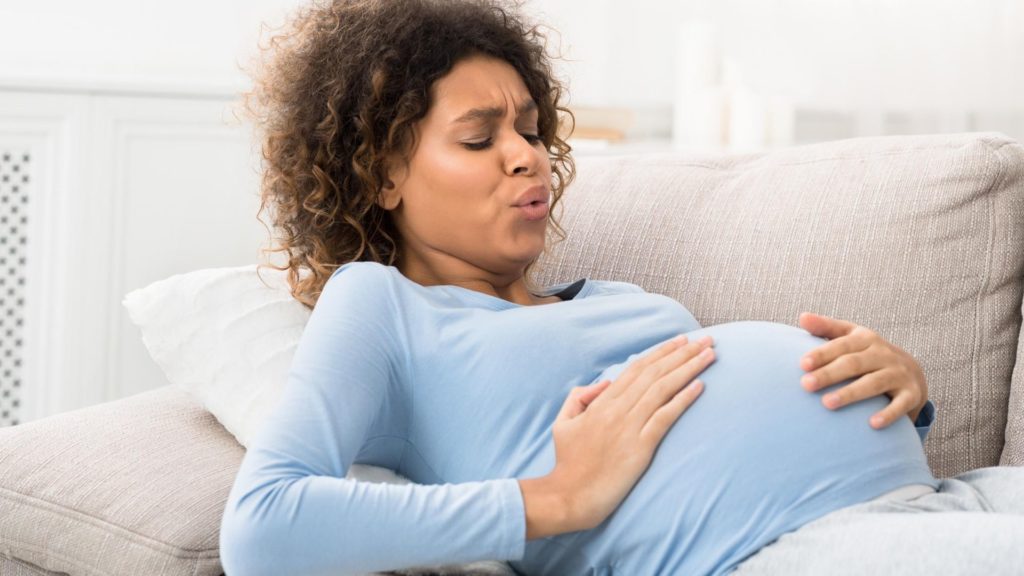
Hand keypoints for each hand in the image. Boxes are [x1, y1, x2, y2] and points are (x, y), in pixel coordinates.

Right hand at [544, 334, 713, 532]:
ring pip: (663, 389)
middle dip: (682, 353)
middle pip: (655, 373)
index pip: (637, 369)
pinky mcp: (640, 448)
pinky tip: (700, 386)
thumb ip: (580, 397)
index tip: (680, 341)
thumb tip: (605, 382)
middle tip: (705, 340)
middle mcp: (617, 409)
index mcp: (601, 402)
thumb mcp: (563, 422)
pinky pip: (665, 417)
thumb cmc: (568, 462)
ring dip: (689, 369)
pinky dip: (683, 399)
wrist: (571, 495)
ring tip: (709, 355)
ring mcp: (629, 427)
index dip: (661, 353)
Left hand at [797, 312, 927, 429]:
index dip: (822, 354)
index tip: (802, 364)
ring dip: (850, 393)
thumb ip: (826, 327)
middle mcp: (884, 354)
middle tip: (806, 385)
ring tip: (827, 403)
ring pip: (873, 383)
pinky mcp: (911, 394)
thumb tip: (802, 317)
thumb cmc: (868, 355)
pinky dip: (888, 414)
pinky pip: (900, 404)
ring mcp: (899, 373)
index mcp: (866, 339)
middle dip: (829, 374)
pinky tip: (872, 424)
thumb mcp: (851, 337)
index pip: (842, 345)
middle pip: (854, 363)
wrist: (911, 372)